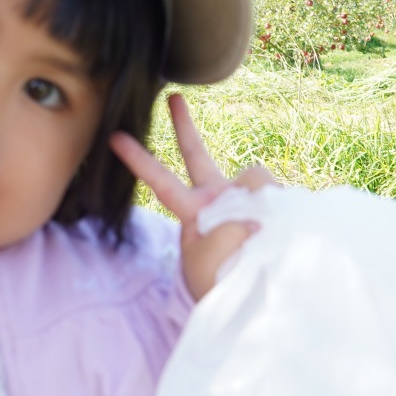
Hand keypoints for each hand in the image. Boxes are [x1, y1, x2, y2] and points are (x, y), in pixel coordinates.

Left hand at [111, 92, 275, 301]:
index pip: (160, 181)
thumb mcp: (210, 257)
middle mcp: (217, 198)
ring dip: (257, 200)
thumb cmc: (222, 282)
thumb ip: (227, 224)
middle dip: (183, 126)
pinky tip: (281, 229)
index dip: (139, 160)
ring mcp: (246, 198)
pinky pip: (276, 192)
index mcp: (193, 213)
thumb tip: (260, 206)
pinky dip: (279, 208)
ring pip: (253, 177)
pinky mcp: (275, 203)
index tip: (114, 137)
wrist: (255, 298)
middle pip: (196, 154)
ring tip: (261, 233)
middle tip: (171, 97)